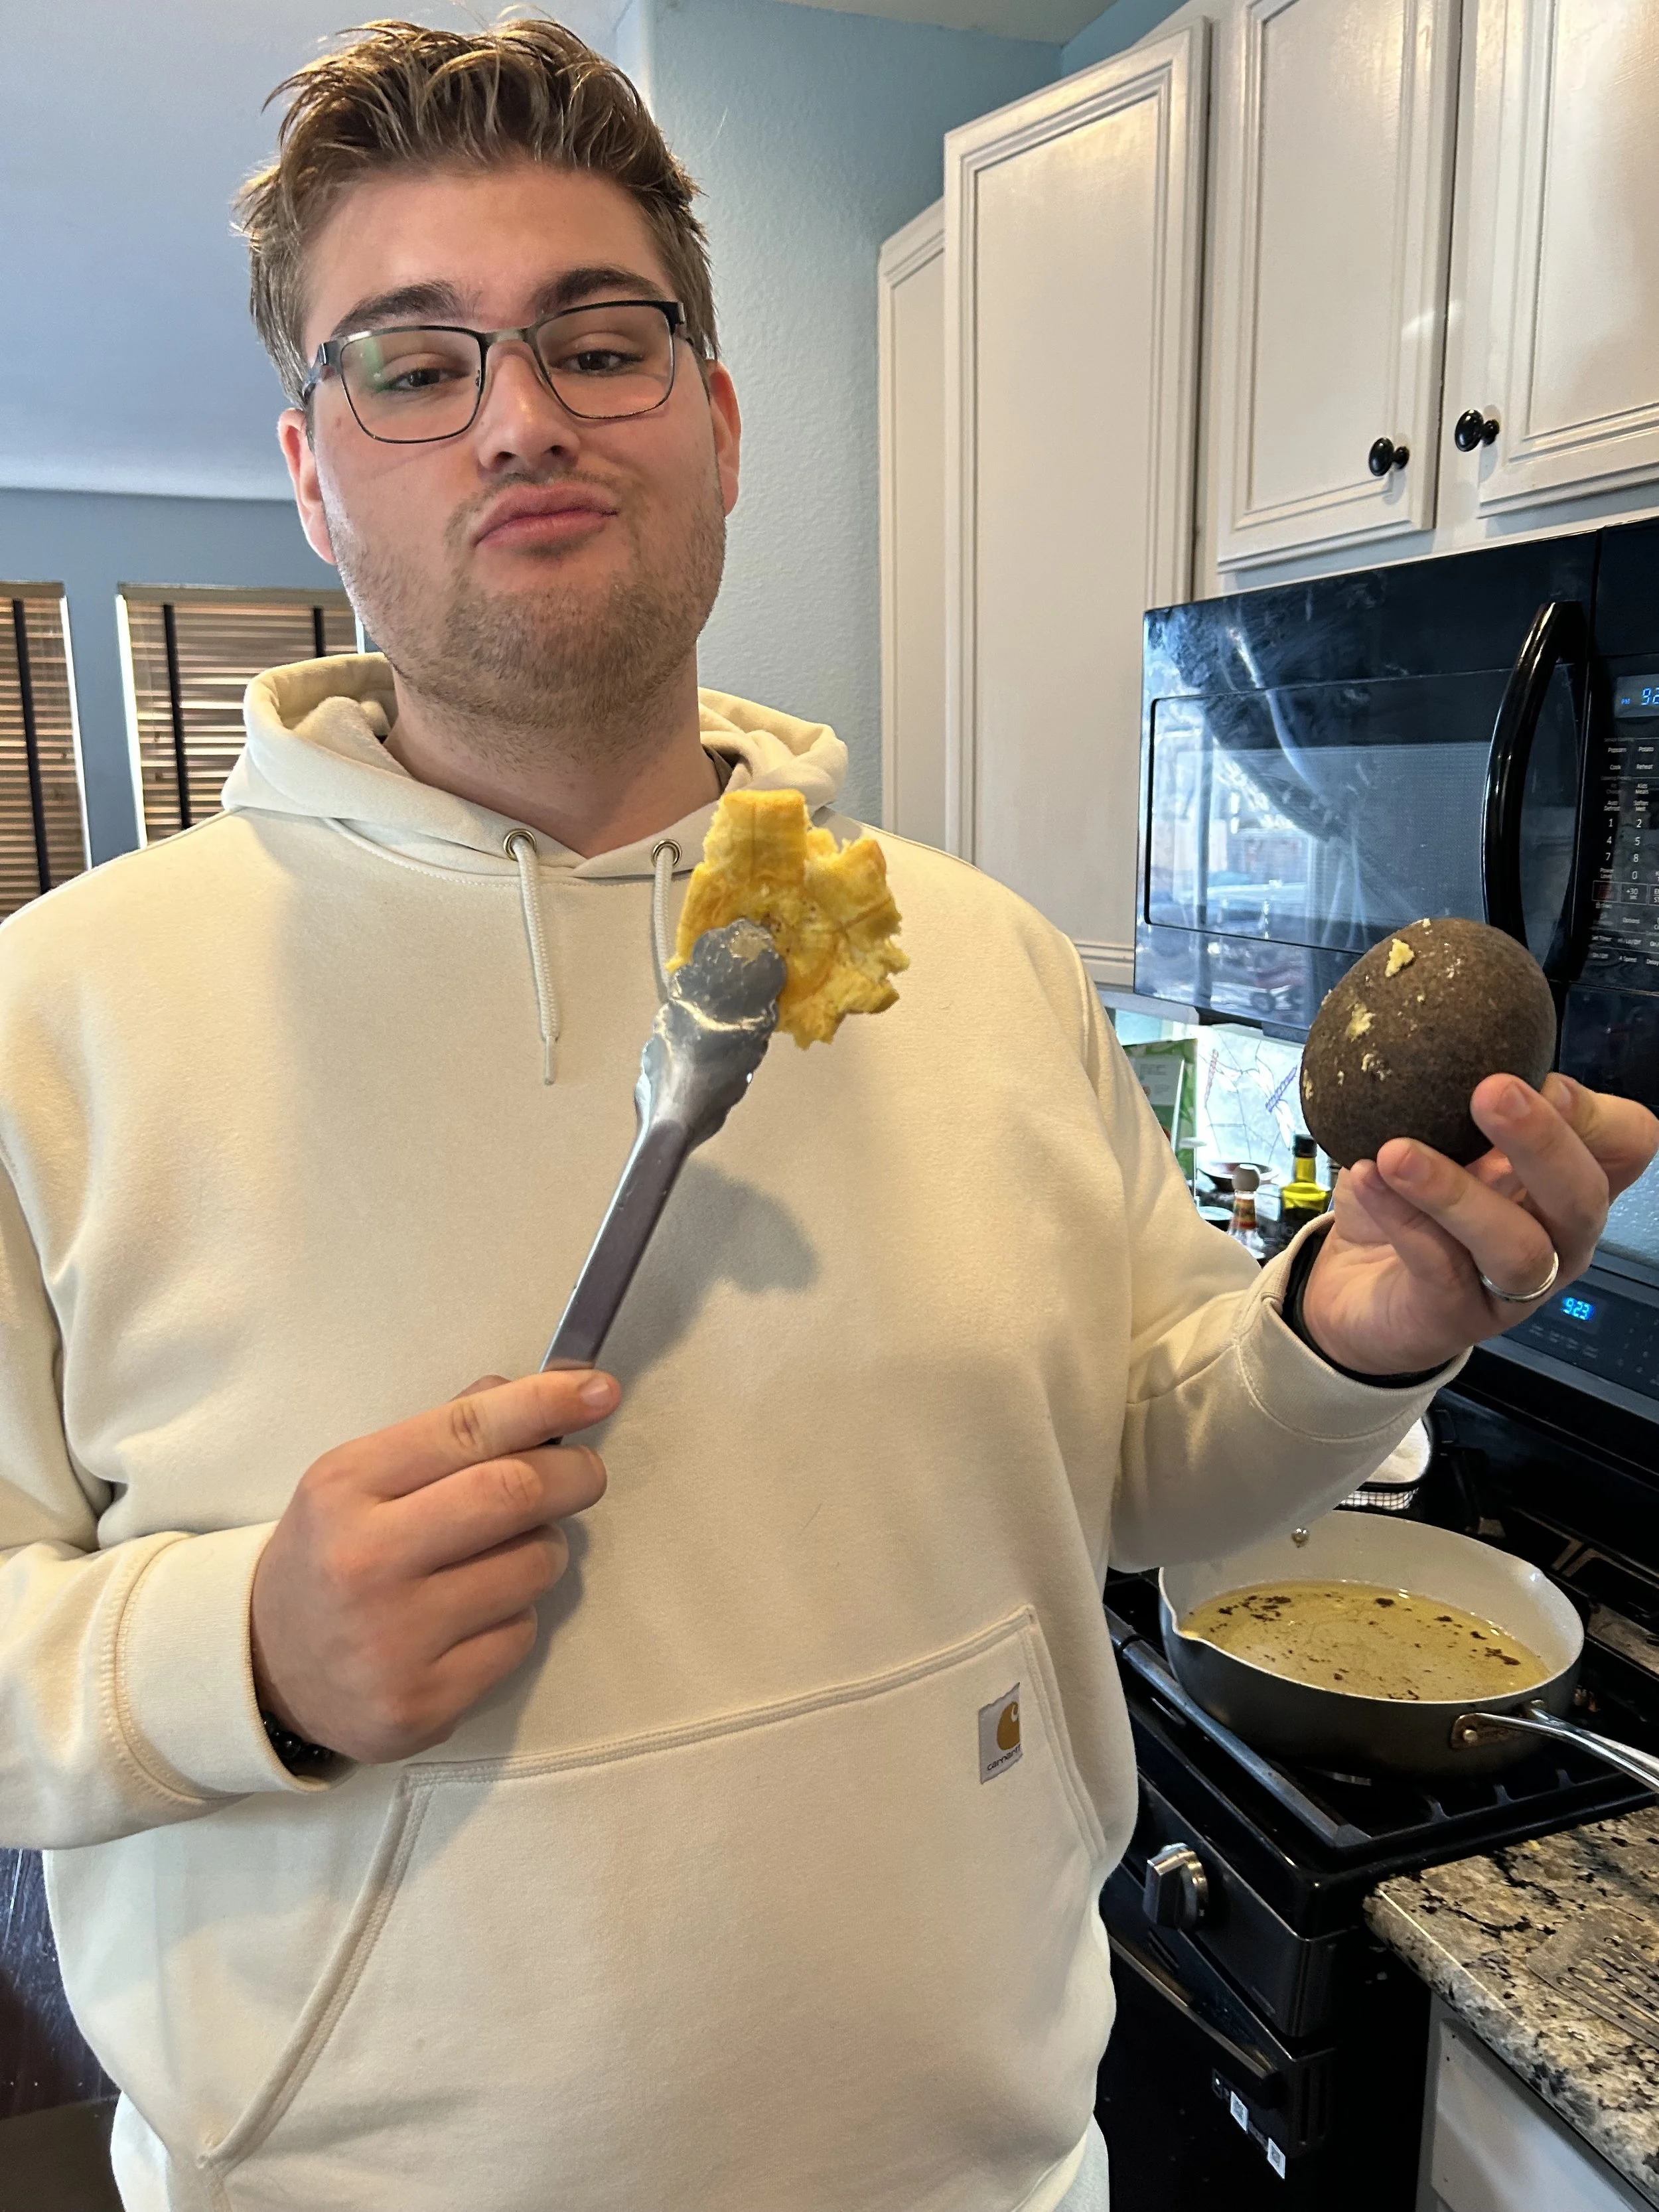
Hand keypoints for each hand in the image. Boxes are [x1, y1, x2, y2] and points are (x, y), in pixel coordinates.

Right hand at [250, 1369, 614, 1762]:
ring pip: (531, 1568)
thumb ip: (447, 1432)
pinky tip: (476, 1616)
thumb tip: (545, 1393)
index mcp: (346, 1486)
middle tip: (584, 1472)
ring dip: (545, 1549)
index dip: (546, 1403)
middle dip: (573, 1473)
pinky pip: (519, 1636)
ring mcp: (394, 1640)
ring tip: (509, 1552)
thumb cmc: (334, 1551)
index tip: (599, 1389)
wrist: (263, 1666)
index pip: (467, 1429)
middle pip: (512, 1494)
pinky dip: (518, 1615)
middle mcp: (365, 1561)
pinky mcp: (422, 1703)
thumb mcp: (362, 1477)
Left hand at [1300, 1073, 1658, 1375]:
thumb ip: (1457, 1104)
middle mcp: (1554, 1238)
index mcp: (1560, 1183)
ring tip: (1397, 1153)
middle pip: (1583, 1197)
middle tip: (1493, 1092)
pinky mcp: (1455, 1317)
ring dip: (1456, 1192)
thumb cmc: (1408, 1208)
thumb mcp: (1437, 1142)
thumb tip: (1455, 1044)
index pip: (1625, 1146)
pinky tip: (1367, 1177)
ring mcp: (1511, 1288)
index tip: (1544, 1079)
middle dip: (1542, 1142)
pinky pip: (1438, 1267)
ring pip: (1515, 1246)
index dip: (1597, 1114)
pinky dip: (1402, 1218)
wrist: (1352, 1290)